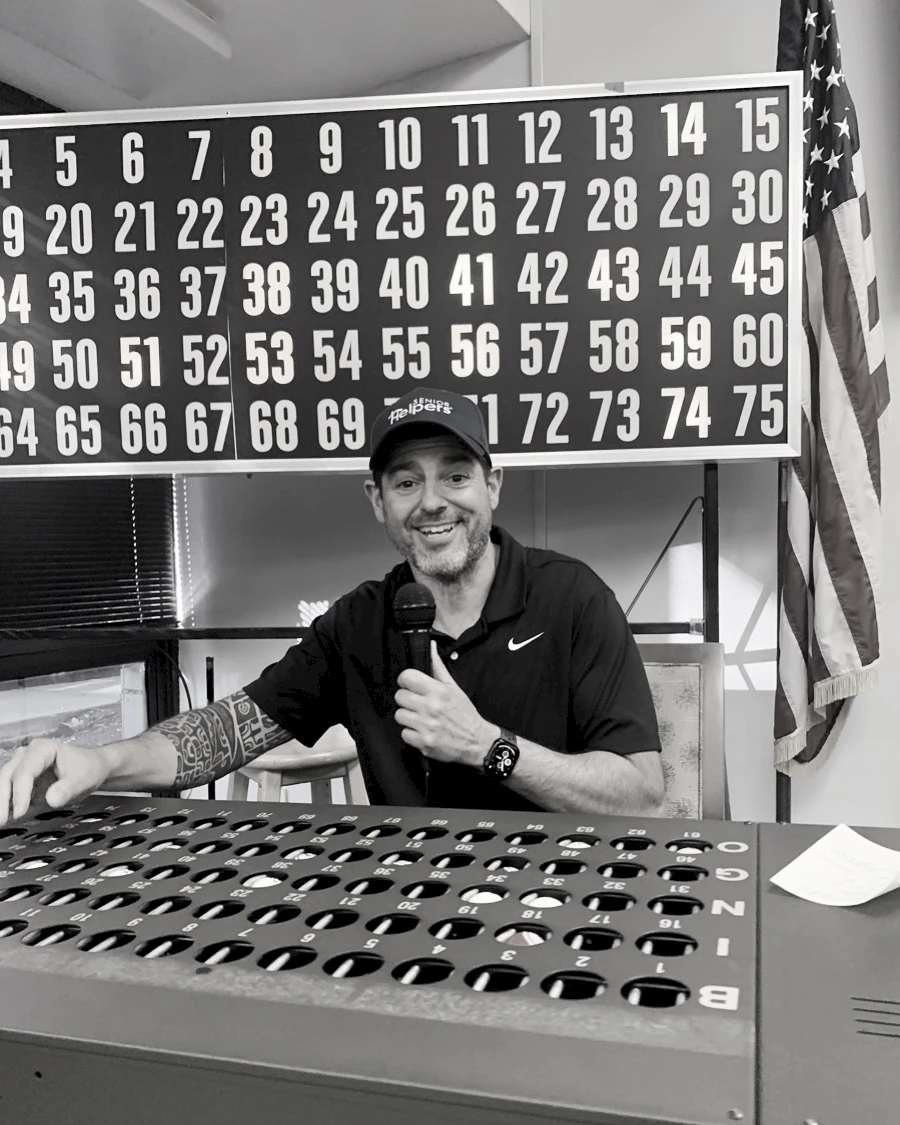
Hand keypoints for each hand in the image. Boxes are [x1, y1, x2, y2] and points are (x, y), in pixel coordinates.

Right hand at [0, 738, 112, 826]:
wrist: (92, 768)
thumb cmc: (88, 769)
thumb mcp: (83, 779)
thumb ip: (68, 789)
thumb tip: (52, 799)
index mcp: (42, 749)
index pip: (25, 772)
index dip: (20, 793)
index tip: (20, 812)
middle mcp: (27, 755)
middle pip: (8, 776)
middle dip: (2, 799)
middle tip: (1, 821)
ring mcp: (22, 767)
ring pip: (5, 784)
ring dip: (2, 803)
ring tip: (1, 822)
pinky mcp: (22, 781)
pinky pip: (11, 793)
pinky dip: (7, 806)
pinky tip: (7, 819)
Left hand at [394, 642, 498, 766]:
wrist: (476, 742)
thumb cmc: (465, 714)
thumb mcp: (454, 687)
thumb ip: (438, 667)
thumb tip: (430, 646)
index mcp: (438, 691)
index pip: (406, 677)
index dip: (406, 680)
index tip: (410, 685)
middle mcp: (431, 707)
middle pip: (399, 697)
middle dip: (407, 700)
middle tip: (418, 703)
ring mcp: (426, 726)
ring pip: (399, 715)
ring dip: (408, 717)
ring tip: (421, 718)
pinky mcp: (423, 743)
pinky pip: (404, 734)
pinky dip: (412, 734)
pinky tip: (423, 731)